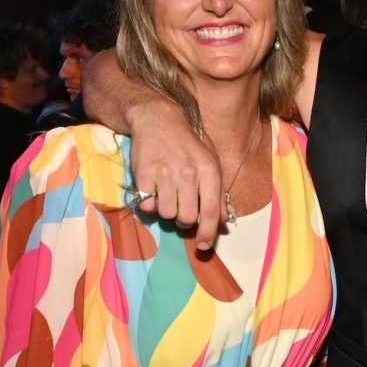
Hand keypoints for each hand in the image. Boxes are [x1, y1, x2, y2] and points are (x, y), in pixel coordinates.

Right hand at [81, 49, 224, 250]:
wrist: (158, 120)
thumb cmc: (188, 145)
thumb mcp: (210, 163)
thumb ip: (218, 193)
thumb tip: (223, 221)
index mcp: (209, 171)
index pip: (210, 211)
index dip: (208, 233)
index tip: (203, 247)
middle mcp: (188, 173)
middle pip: (186, 218)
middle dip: (184, 220)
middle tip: (181, 207)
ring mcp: (165, 174)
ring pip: (166, 214)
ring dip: (166, 210)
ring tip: (167, 195)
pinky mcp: (143, 174)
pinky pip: (147, 205)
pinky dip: (149, 203)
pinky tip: (153, 189)